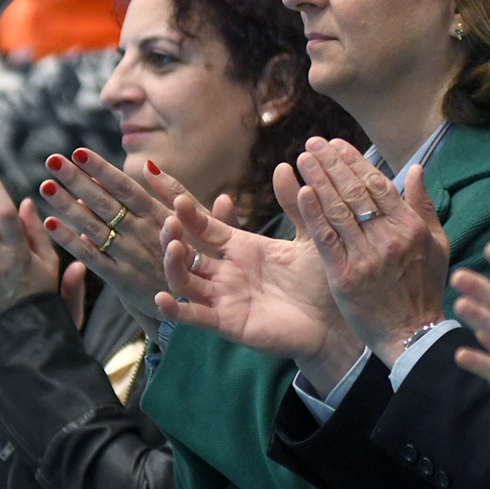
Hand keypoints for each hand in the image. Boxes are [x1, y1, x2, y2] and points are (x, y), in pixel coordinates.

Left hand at [35, 146, 187, 328]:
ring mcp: (128, 256)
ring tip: (45, 186)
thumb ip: (171, 192)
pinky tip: (50, 223)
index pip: (125, 187)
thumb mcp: (195, 221)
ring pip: (91, 226)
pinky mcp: (120, 279)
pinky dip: (70, 240)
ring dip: (67, 205)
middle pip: (103, 202)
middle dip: (77, 180)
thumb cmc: (196, 255)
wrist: (196, 301)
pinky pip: (90, 256)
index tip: (79, 152)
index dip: (102, 169)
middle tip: (52, 160)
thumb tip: (149, 165)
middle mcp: (141, 233)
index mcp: (159, 216)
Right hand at [153, 161, 363, 385]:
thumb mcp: (310, 236)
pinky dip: (176, 309)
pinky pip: (195, 316)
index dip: (179, 201)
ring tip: (173, 244)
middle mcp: (226, 270)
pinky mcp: (227, 323)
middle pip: (186, 248)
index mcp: (240, 246)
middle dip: (172, 232)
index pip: (201, 221)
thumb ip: (294, 204)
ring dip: (173, 263)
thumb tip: (282, 165)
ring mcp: (224, 297)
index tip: (153, 173)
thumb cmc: (322, 280)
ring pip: (184, 278)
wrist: (336, 322)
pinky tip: (162, 297)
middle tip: (173, 217)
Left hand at [291, 139, 448, 365]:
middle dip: (331, 163)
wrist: (412, 335)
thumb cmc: (425, 287)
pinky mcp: (345, 277)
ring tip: (304, 159)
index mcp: (409, 227)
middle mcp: (388, 239)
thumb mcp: (437, 244)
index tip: (336, 144)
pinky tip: (302, 191)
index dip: (354, 161)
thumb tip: (417, 168)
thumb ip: (423, 205)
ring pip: (338, 210)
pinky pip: (326, 239)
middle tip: (313, 143)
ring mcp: (365, 258)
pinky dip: (313, 213)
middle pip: (354, 192)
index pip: (378, 184)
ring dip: (318, 180)